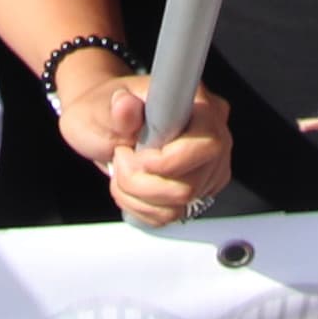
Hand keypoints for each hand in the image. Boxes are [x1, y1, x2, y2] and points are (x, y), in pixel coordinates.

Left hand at [54, 62, 227, 229]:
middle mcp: (212, 135)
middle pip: (190, 184)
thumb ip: (118, 110)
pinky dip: (142, 207)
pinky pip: (173, 214)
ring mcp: (209, 165)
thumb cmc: (109, 111)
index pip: (206, 145)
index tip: (132, 152)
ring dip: (138, 197)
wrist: (105, 125)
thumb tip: (125, 105)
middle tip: (121, 160)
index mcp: (198, 104)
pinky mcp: (199, 189)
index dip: (165, 160)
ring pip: (181, 204)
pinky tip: (131, 187)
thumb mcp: (105, 107)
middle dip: (143, 182)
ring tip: (122, 172)